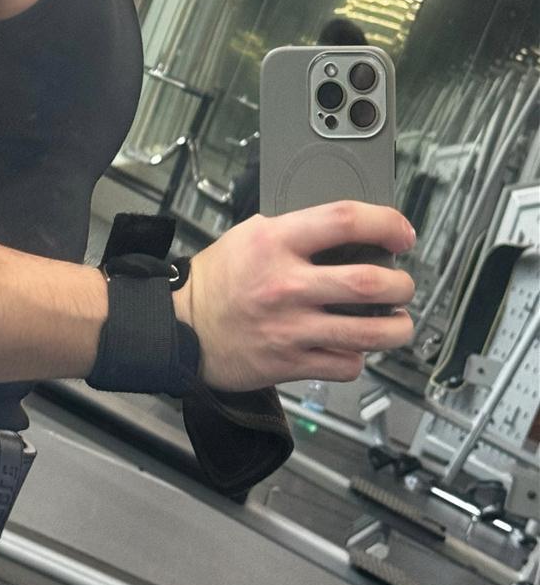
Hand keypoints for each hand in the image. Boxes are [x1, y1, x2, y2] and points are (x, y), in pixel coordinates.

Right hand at [173, 201, 415, 390]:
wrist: (181, 326)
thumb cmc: (217, 279)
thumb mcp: (249, 235)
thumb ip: (296, 231)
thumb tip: (347, 232)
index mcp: (275, 241)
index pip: (344, 220)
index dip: (385, 223)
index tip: (401, 233)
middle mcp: (286, 283)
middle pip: (369, 282)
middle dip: (401, 285)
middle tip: (402, 286)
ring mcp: (290, 327)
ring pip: (369, 332)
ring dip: (397, 327)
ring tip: (398, 322)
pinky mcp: (289, 363)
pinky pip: (346, 364)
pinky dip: (358, 357)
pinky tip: (352, 347)